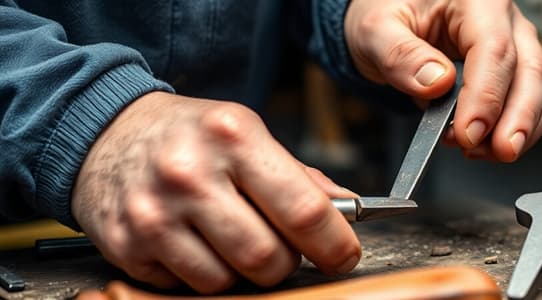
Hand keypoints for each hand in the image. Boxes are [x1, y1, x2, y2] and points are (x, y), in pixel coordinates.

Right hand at [71, 92, 360, 292]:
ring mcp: (154, 213)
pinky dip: (202, 273)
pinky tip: (195, 242)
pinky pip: (187, 287)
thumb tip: (345, 210)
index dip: (334, 244)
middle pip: (267, 258)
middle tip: (283, 248)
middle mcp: (190, 173)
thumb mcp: (245, 134)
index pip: (303, 210)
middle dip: (286, 262)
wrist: (105, 133)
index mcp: (233, 136)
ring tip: (232, 238)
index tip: (343, 256)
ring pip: (227, 282)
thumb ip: (298, 176)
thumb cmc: (188, 135)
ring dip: (243, 272)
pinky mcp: (126, 246)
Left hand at [345, 0, 541, 161]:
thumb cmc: (389, 16)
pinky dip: (518, 128)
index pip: (494, 50)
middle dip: (518, 119)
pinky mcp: (515, 70)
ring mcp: (515, 45)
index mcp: (475, 0)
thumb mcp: (376, 30)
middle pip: (530, 70)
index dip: (487, 96)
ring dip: (519, 128)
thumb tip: (436, 83)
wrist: (392, 24)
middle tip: (498, 151)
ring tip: (479, 151)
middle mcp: (504, 20)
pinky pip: (534, 101)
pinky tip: (487, 145)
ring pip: (541, 89)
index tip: (469, 132)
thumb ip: (400, 55)